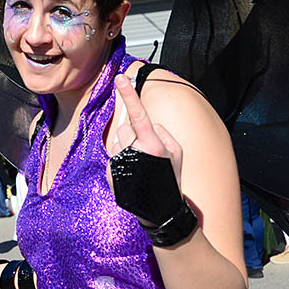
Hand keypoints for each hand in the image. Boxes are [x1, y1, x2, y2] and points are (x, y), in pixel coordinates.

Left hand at [106, 74, 183, 190]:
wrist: (159, 210)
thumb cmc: (169, 178)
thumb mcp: (176, 153)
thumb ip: (163, 132)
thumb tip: (148, 124)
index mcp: (153, 144)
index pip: (138, 113)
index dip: (129, 94)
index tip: (120, 78)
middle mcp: (135, 151)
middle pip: (125, 129)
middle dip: (132, 136)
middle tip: (145, 154)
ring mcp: (121, 162)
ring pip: (117, 141)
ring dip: (125, 148)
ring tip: (138, 166)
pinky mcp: (111, 171)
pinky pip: (113, 155)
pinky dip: (120, 161)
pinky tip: (131, 174)